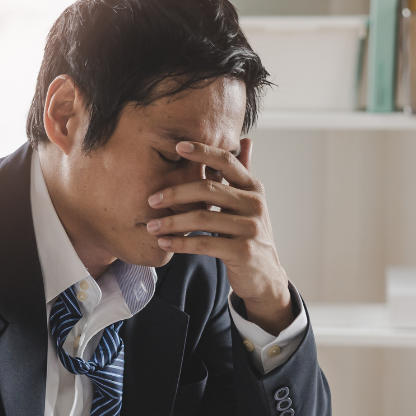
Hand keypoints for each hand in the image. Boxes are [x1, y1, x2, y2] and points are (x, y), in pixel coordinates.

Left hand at [145, 139, 291, 333]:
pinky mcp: (243, 251)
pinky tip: (164, 242)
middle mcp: (254, 204)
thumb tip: (245, 140)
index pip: (227, 162)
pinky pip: (204, 243)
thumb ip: (242, 174)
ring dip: (172, 222)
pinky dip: (180, 243)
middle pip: (208, 190)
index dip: (203, 152)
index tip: (178, 146)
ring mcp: (251, 228)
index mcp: (253, 188)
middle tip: (151, 199)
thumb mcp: (249, 202)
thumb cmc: (249, 234)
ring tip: (151, 226)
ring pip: (202, 218)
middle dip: (175, 193)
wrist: (264, 275)